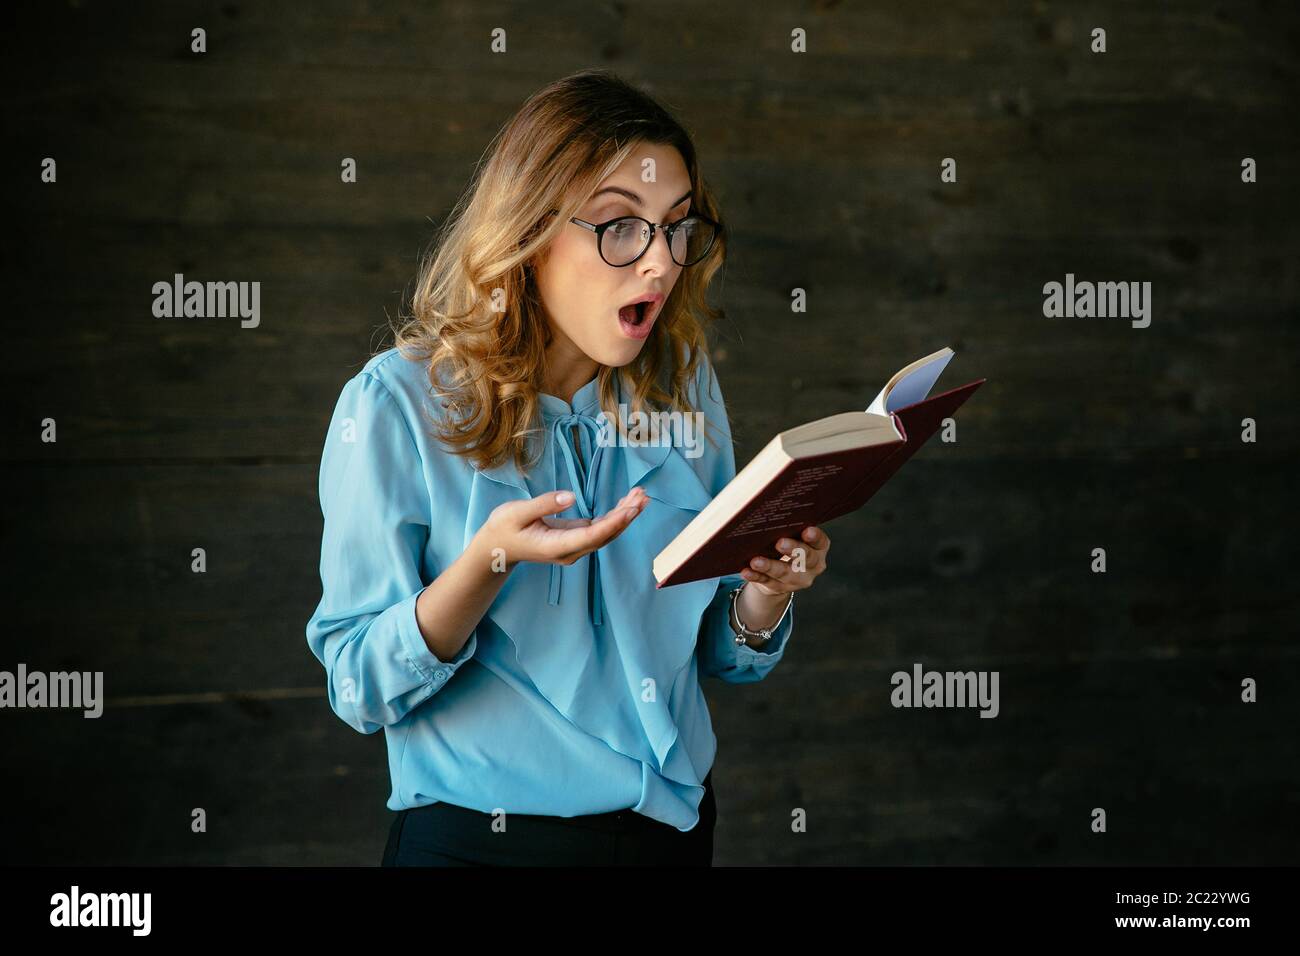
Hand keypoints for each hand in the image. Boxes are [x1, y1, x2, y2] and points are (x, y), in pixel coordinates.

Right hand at [476, 487, 648, 571]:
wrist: (497, 548)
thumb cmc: (504, 528)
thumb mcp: (516, 512)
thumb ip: (544, 504)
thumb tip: (570, 496)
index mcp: (556, 546)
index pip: (591, 536)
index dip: (613, 523)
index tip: (631, 509)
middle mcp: (570, 551)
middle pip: (605, 535)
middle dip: (626, 516)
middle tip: (643, 496)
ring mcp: (574, 547)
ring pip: (605, 533)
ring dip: (624, 515)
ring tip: (641, 495)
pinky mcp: (575, 538)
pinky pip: (600, 529)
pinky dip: (615, 516)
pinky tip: (627, 503)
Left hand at [740, 525, 829, 596]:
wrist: (780, 574)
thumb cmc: (788, 545)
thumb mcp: (793, 536)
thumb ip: (789, 527)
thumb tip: (768, 513)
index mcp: (818, 548)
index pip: (821, 542)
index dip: (815, 537)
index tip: (807, 531)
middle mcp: (813, 566)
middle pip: (806, 558)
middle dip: (793, 550)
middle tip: (779, 543)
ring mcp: (797, 579)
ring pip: (785, 573)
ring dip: (769, 566)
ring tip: (756, 561)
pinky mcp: (779, 587)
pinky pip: (767, 582)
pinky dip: (756, 576)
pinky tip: (746, 571)